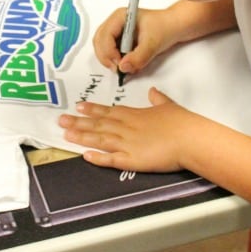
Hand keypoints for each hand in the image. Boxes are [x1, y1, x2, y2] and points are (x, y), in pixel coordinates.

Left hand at [59, 87, 198, 171]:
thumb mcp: (168, 105)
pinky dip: (98, 158)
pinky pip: (111, 159)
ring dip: (82, 137)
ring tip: (65, 135)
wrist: (189, 137)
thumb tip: (153, 91)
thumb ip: (157, 99)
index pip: (108, 111)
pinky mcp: (132, 160)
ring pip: (100, 139)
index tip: (78, 106)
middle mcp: (126, 127)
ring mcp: (127, 144)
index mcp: (134, 114)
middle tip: (60, 120)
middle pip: (98, 124)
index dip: (92, 109)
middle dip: (79, 122)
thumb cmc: (181, 121)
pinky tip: (85, 156)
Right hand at [92, 6, 183, 75]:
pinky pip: (111, 51)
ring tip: (123, 67)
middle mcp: (116, 22)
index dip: (108, 51)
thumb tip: (123, 67)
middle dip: (106, 57)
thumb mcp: (153, 43)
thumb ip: (139, 56)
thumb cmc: (166, 27)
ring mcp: (117, 31)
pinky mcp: (121, 39)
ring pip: (102, 47)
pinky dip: (115, 60)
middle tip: (118, 69)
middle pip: (99, 41)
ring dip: (110, 59)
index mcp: (121, 16)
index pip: (105, 35)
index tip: (119, 64)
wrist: (176, 26)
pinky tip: (127, 64)